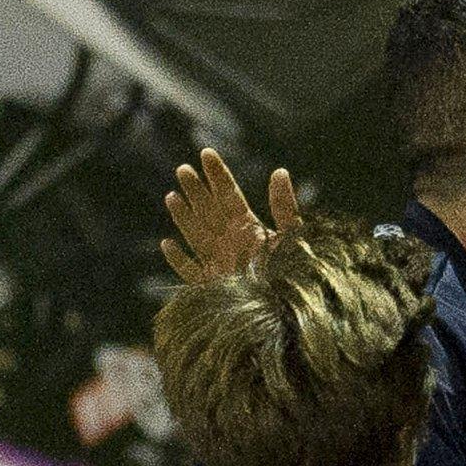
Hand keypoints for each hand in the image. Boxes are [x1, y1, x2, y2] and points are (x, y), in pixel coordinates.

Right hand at [160, 148, 303, 282]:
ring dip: (184, 217)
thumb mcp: (293, 237)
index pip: (229, 195)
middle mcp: (232, 243)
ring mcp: (220, 263)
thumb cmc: (297, 276)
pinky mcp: (212, 287)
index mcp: (250, 228)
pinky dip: (179, 259)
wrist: (291, 313)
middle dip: (196, 190)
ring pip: (196, 235)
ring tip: (172, 196)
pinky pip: (190, 271)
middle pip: (209, 211)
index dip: (218, 175)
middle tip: (183, 169)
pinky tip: (168, 244)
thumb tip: (280, 171)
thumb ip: (285, 207)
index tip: (206, 153)